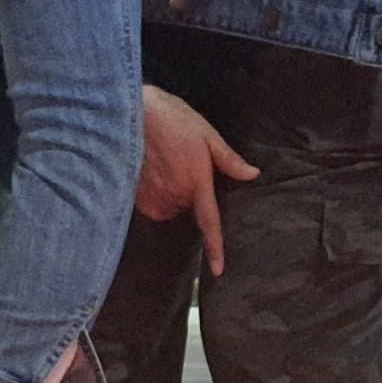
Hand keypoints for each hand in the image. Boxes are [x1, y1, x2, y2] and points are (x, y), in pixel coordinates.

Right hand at [138, 83, 257, 275]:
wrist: (129, 112)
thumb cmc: (171, 118)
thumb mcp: (206, 134)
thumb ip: (228, 159)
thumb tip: (252, 174)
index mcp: (196, 183)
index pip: (208, 223)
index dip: (214, 248)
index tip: (217, 270)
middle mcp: (173, 197)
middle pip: (186, 206)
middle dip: (186, 188)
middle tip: (179, 160)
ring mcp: (151, 199)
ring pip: (168, 204)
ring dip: (168, 189)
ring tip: (162, 160)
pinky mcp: (133, 197)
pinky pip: (151, 202)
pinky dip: (152, 190)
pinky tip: (148, 166)